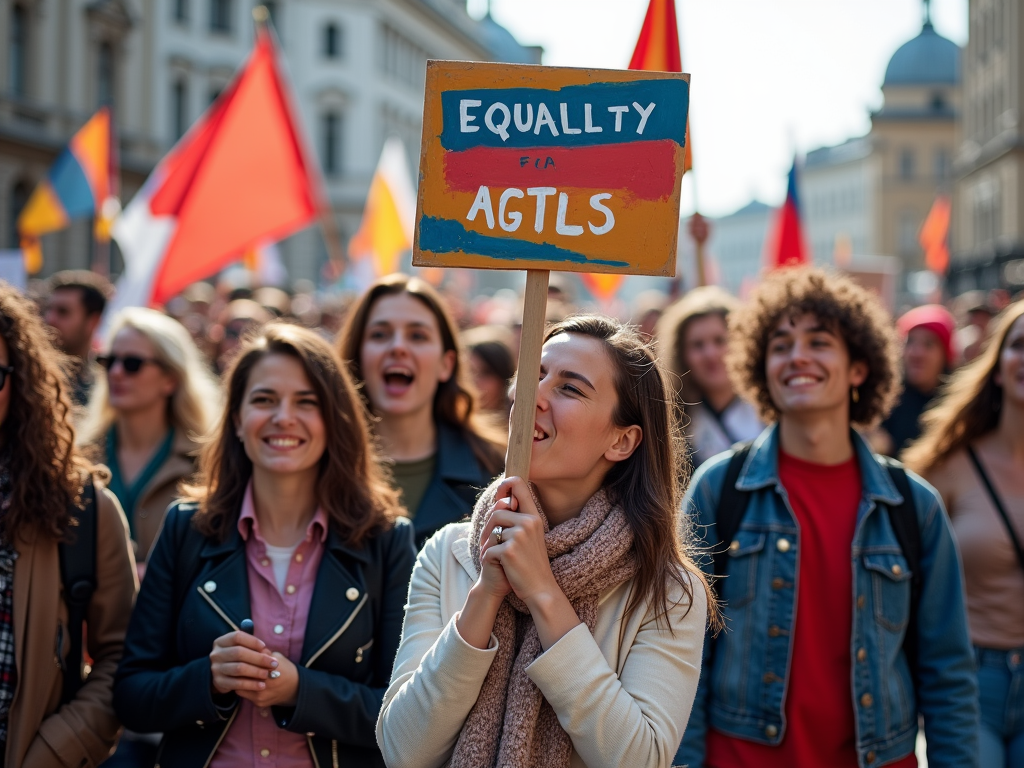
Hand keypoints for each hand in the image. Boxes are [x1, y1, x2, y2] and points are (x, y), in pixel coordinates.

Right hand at [210, 630, 277, 694]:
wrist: (221, 674)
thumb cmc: (236, 658)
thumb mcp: (241, 648)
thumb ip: (252, 648)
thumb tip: (268, 652)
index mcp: (221, 642)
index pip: (237, 637)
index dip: (252, 641)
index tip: (264, 646)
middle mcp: (216, 654)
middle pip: (239, 653)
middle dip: (259, 658)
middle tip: (274, 663)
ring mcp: (216, 668)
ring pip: (239, 668)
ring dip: (256, 671)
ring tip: (268, 674)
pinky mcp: (219, 682)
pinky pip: (237, 684)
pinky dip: (251, 685)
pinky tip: (261, 685)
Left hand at [238, 652, 298, 707]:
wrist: (296, 688)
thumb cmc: (285, 669)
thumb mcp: (277, 656)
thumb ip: (263, 652)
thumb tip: (248, 647)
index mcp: (270, 667)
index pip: (248, 662)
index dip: (242, 659)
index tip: (238, 656)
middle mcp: (265, 682)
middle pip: (243, 675)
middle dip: (238, 670)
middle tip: (234, 665)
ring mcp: (261, 694)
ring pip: (240, 686)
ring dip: (238, 680)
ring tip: (237, 674)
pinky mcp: (259, 702)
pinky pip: (244, 694)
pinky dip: (243, 688)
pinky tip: (244, 682)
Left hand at [479, 477, 559, 606]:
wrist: (540, 588)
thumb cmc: (531, 562)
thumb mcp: (530, 536)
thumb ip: (519, 519)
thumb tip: (500, 501)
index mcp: (534, 517)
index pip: (519, 484)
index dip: (504, 485)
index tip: (498, 497)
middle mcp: (529, 522)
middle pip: (496, 511)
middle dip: (487, 527)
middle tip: (486, 541)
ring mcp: (519, 536)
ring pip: (491, 531)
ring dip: (485, 543)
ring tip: (489, 553)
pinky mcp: (509, 551)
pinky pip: (488, 548)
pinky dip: (486, 557)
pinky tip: (493, 565)